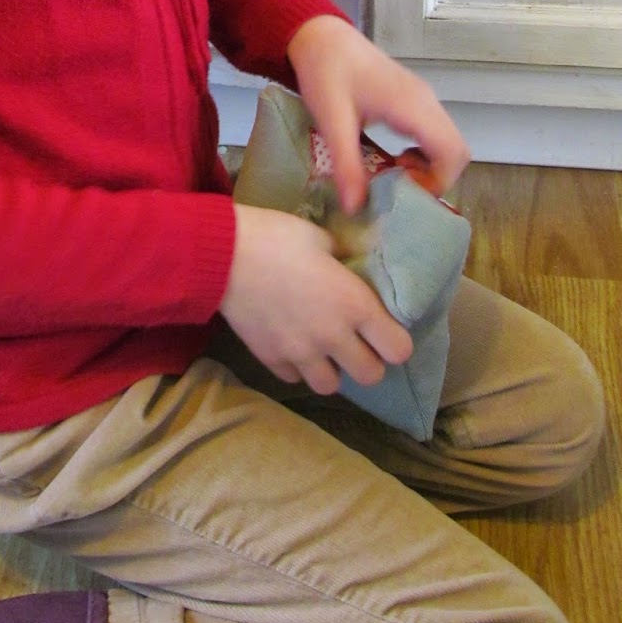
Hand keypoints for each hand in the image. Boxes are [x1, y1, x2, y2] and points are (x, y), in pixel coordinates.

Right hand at [221, 203, 412, 392]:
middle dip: (368, 361)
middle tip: (356, 341)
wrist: (222, 254)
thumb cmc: (277, 236)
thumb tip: (352, 265)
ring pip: (331, 386)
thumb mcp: (321, 237)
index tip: (385, 329)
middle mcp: (333, 336)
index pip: (399, 349)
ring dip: (332, 369)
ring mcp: (300, 353)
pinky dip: (296, 366)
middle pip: (371, 376)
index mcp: (354, 304)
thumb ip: (344, 259)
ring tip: (322, 348)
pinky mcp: (271, 359)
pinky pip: (294, 377)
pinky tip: (291, 344)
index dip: (396, 341)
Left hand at [286, 17, 469, 214]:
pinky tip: (391, 156)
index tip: (400, 189)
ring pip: (448, 143)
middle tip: (395, 185)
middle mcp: (426, 102)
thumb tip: (356, 208)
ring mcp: (423, 99)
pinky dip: (422, 153)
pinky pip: (434, 133)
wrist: (320, 35)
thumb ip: (347, 164)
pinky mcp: (414, 99)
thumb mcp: (331, 121)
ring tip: (390, 171)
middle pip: (457, 151)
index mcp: (413, 106)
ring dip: (428, 166)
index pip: (453, 153)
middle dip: (434, 178)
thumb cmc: (326, 72)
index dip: (436, 181)